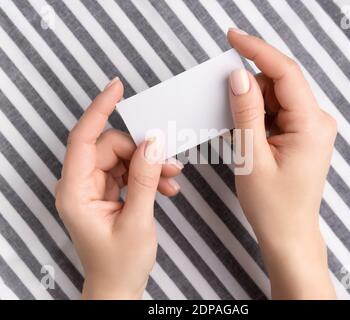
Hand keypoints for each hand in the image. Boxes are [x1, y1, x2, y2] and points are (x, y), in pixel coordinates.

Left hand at [55, 78, 182, 298]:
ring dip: (149, 165)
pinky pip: (128, 171)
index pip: (83, 139)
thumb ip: (145, 180)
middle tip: (168, 165)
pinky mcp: (107, 191)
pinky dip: (148, 176)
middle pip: (111, 147)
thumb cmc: (119, 264)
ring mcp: (94, 187)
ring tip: (171, 180)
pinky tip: (165, 189)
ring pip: (123, 157)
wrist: (118, 287)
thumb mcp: (138, 221)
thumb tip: (153, 143)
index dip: (99, 110)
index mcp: (75, 192)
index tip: (116, 88)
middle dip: (142, 151)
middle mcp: (80, 185)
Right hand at [228, 29, 336, 298]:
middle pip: (279, 83)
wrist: (288, 234)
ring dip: (253, 105)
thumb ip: (246, 112)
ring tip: (240, 132)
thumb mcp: (251, 157)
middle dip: (249, 88)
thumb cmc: (272, 205)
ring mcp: (312, 127)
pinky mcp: (303, 133)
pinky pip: (278, 111)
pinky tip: (248, 134)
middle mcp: (317, 121)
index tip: (233, 37)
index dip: (257, 50)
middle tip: (225, 105)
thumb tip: (238, 76)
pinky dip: (259, 115)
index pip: (285, 73)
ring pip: (277, 97)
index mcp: (311, 125)